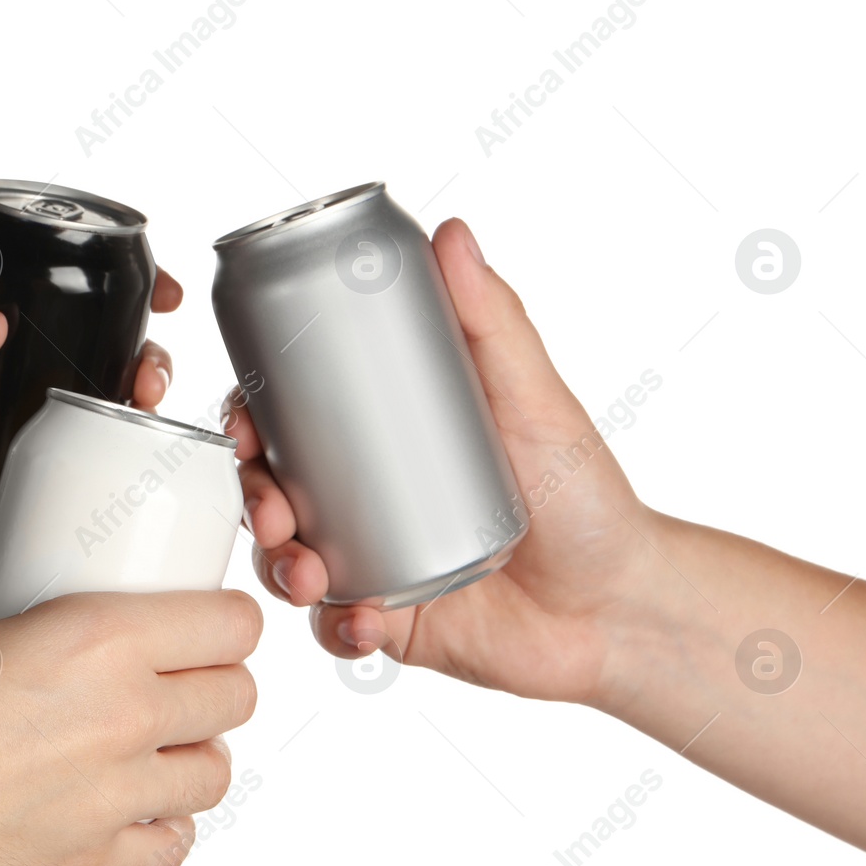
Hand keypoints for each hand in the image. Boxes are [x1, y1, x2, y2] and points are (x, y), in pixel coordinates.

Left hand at [0, 273, 183, 570]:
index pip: (53, 290)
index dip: (114, 284)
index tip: (158, 292)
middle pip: (89, 355)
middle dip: (138, 356)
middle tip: (150, 378)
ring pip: (84, 413)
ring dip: (127, 411)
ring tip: (144, 418)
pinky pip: (59, 473)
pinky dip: (97, 470)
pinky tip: (123, 476)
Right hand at [0, 571, 261, 865]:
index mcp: (96, 641)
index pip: (231, 623)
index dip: (227, 616)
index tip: (206, 615)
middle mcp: (122, 717)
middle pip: (237, 695)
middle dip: (216, 678)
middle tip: (178, 673)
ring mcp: (111, 797)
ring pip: (217, 773)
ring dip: (196, 752)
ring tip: (159, 741)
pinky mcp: (87, 859)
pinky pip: (171, 848)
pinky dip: (164, 827)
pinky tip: (133, 807)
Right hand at [227, 218, 662, 705]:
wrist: (621, 608)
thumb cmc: (587, 499)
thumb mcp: (534, 400)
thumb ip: (492, 319)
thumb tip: (452, 235)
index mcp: (387, 439)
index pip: (295, 418)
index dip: (253, 418)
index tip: (244, 423)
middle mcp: (369, 499)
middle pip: (274, 489)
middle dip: (254, 499)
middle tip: (274, 510)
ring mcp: (376, 562)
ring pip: (289, 562)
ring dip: (281, 567)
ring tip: (311, 573)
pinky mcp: (390, 624)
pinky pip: (336, 630)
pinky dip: (336, 630)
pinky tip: (361, 623)